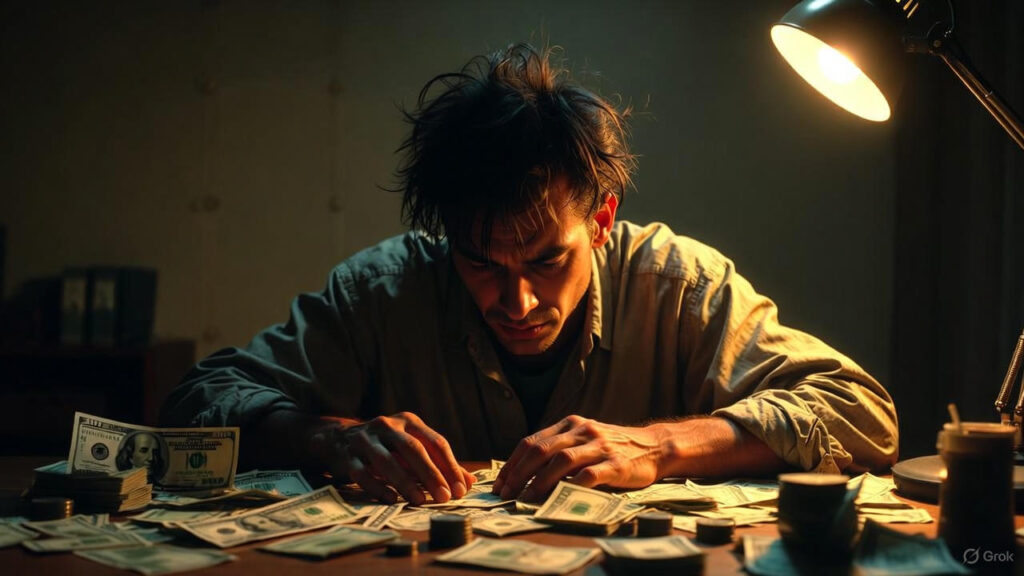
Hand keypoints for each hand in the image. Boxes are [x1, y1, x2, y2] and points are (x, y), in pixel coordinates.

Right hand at [310, 412, 474, 504]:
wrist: (338, 439)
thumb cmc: (385, 446)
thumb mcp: (412, 448)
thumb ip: (439, 463)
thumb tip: (468, 483)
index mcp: (408, 421)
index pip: (435, 442)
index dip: (450, 466)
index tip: (460, 489)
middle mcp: (387, 425)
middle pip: (413, 449)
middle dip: (431, 474)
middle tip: (445, 497)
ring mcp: (364, 439)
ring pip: (386, 461)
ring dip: (405, 482)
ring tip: (419, 500)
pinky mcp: (346, 456)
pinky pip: (362, 473)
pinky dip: (377, 487)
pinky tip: (391, 499)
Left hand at [492, 415, 666, 501]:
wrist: (654, 446)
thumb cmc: (614, 448)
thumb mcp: (584, 439)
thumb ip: (560, 448)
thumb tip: (524, 471)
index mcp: (570, 424)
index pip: (531, 441)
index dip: (512, 463)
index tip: (500, 483)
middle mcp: (582, 431)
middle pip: (541, 449)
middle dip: (519, 473)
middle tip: (505, 493)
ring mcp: (599, 446)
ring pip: (561, 461)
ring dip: (539, 482)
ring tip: (525, 499)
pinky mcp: (616, 464)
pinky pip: (589, 475)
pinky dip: (571, 487)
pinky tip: (558, 499)